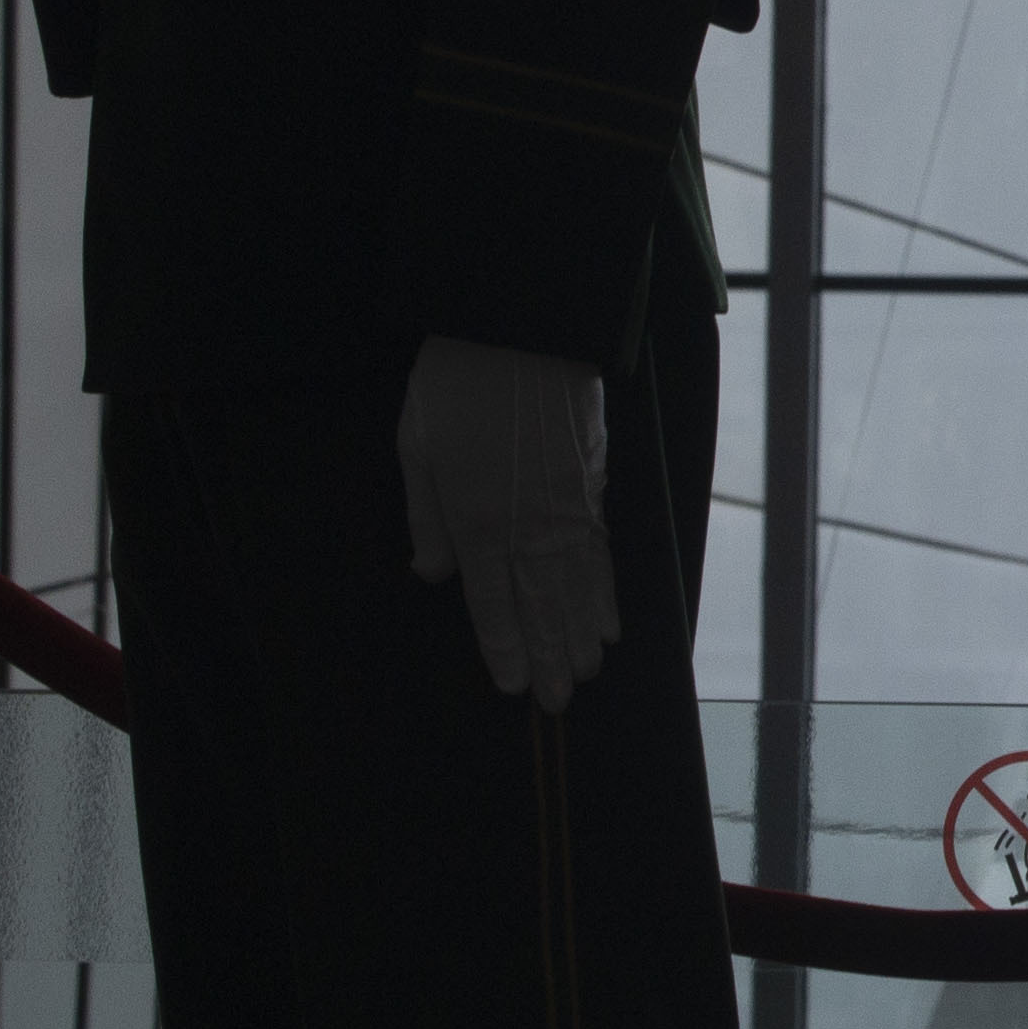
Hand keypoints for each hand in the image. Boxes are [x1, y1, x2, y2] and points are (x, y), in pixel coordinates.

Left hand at [396, 334, 617, 701]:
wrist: (522, 326)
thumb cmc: (456, 382)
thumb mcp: (416, 446)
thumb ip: (425, 515)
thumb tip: (432, 572)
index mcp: (476, 521)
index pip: (491, 603)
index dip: (503, 649)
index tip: (512, 687)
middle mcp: (528, 525)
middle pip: (542, 607)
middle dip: (549, 658)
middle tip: (559, 702)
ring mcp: (568, 508)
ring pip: (579, 588)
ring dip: (582, 635)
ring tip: (587, 673)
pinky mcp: (595, 483)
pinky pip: (603, 552)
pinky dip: (607, 591)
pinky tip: (611, 619)